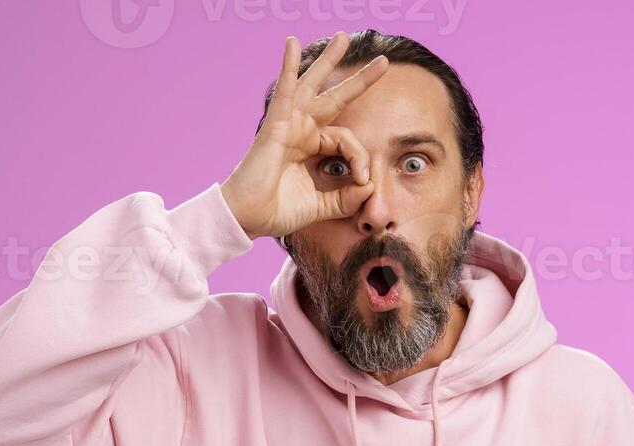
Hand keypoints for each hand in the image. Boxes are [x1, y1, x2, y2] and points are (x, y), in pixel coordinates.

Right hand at [222, 33, 390, 239]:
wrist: (249, 218)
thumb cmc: (278, 210)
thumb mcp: (323, 206)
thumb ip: (347, 197)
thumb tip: (370, 185)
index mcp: (313, 147)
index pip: (348, 139)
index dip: (361, 157)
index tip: (362, 179)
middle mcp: (302, 130)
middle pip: (335, 98)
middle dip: (359, 80)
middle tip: (384, 62)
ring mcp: (289, 124)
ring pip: (312, 85)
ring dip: (328, 60)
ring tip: (343, 38)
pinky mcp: (275, 125)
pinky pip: (284, 91)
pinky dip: (287, 66)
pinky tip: (291, 43)